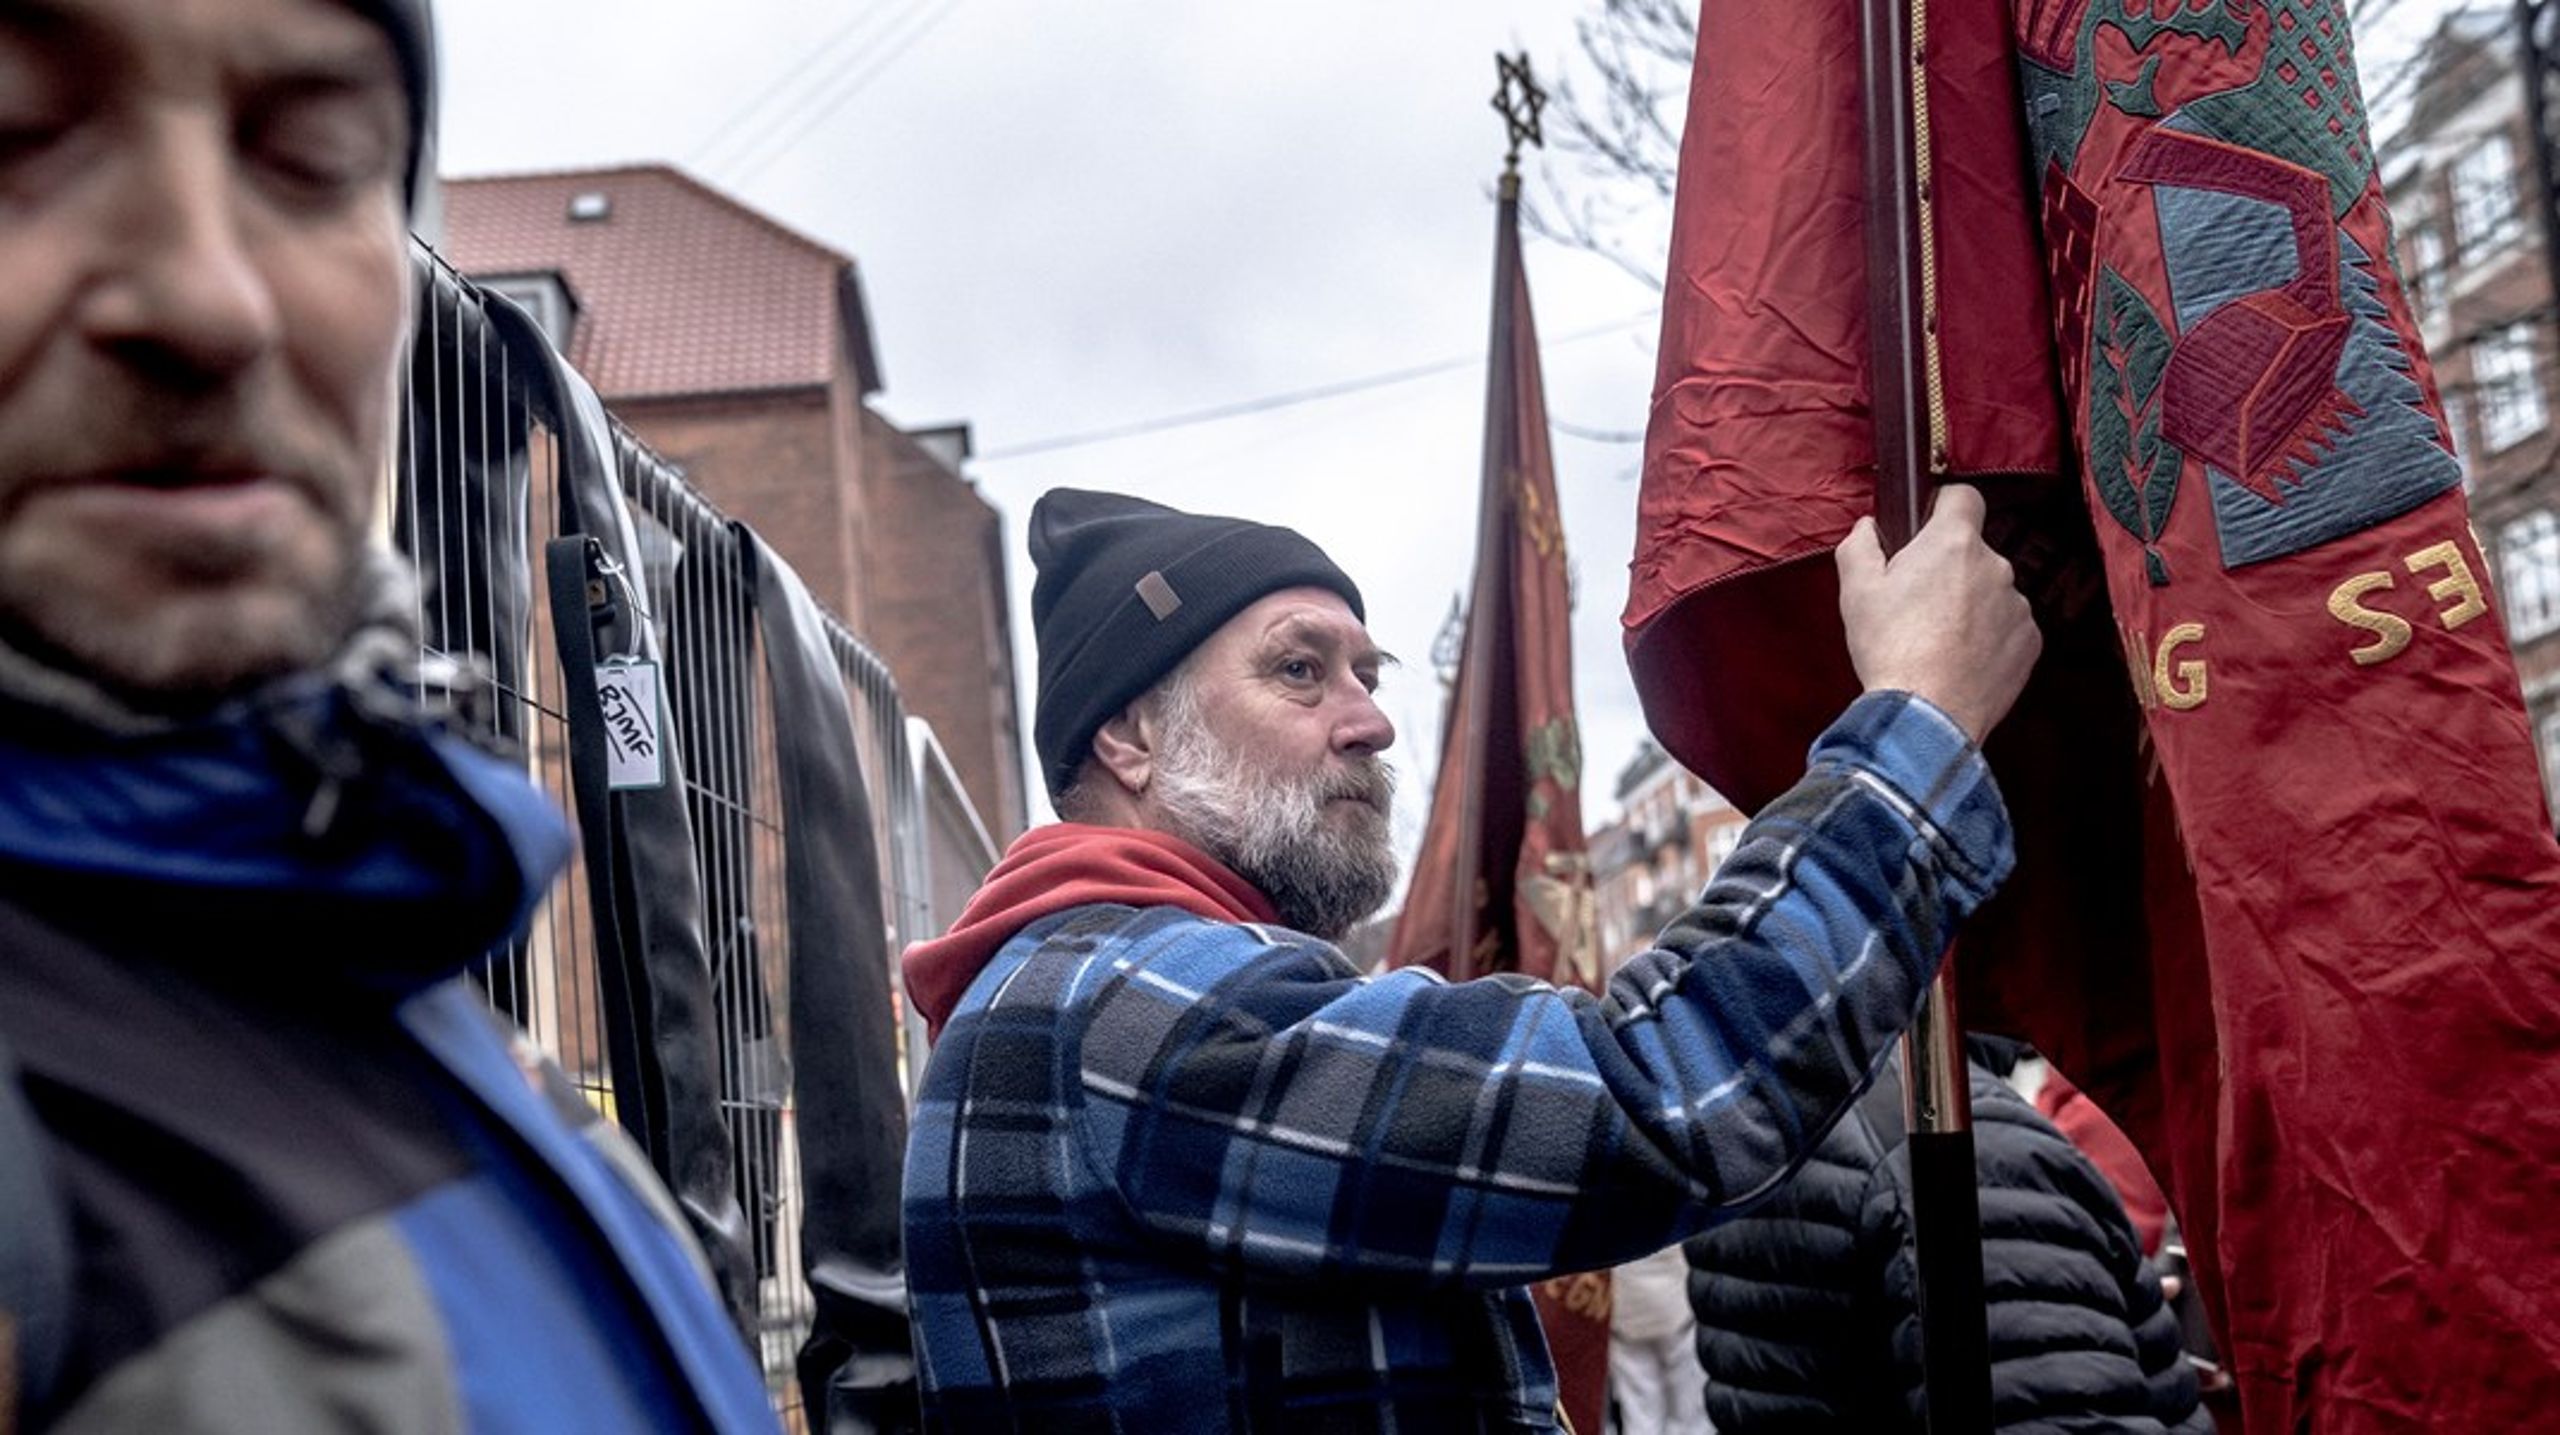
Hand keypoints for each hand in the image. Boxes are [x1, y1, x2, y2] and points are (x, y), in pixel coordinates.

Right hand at [1835, 485, 2041, 743]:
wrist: (1926, 715)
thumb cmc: (1890, 649)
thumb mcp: (1855, 590)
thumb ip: (1860, 544)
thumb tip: (1868, 528)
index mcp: (1953, 543)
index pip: (1963, 497)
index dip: (1943, 507)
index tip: (1927, 527)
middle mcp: (1995, 566)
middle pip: (1972, 552)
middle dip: (1949, 569)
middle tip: (1917, 603)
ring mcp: (2017, 605)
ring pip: (1991, 592)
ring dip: (1970, 606)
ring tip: (1937, 640)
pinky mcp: (2030, 642)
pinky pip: (2007, 628)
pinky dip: (1988, 639)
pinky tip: (1959, 660)